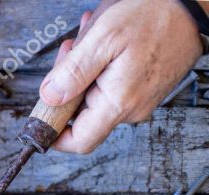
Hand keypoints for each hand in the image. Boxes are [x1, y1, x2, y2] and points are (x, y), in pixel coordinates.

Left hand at [39, 0, 202, 153]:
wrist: (194, 4)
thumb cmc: (155, 15)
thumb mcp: (104, 38)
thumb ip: (73, 72)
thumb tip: (49, 97)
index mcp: (118, 103)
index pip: (79, 142)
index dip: (54, 135)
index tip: (40, 117)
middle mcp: (131, 110)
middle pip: (81, 115)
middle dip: (67, 84)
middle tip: (69, 49)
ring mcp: (139, 101)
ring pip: (94, 97)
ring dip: (83, 70)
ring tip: (89, 38)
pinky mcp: (144, 90)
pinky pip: (111, 86)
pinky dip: (100, 66)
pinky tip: (103, 43)